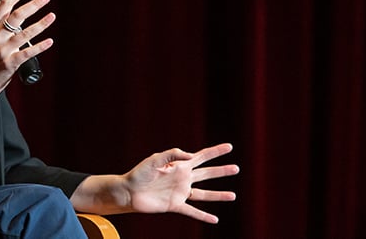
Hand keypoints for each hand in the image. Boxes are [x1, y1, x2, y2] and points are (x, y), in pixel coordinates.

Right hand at [0, 0, 53, 129]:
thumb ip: (2, 27)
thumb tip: (19, 15)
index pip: (5, 4)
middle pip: (17, 15)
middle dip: (34, 4)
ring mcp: (4, 50)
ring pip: (26, 32)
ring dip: (41, 23)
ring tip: (52, 16)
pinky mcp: (11, 63)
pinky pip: (28, 52)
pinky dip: (40, 46)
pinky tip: (49, 41)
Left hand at [124, 143, 238, 222]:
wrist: (128, 191)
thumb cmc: (140, 173)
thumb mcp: (155, 159)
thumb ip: (173, 154)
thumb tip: (192, 156)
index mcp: (179, 166)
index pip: (201, 157)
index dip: (215, 152)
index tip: (229, 147)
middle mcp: (183, 179)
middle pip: (207, 174)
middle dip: (221, 171)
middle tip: (236, 168)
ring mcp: (180, 192)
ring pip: (204, 194)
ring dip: (218, 195)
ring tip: (233, 195)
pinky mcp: (175, 205)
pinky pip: (192, 211)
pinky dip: (203, 216)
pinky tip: (215, 219)